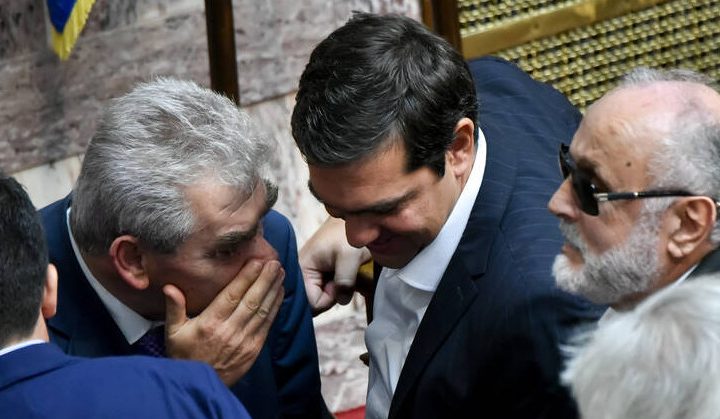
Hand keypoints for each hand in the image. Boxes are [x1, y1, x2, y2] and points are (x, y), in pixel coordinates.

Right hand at [163, 259, 284, 384]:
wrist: (198, 386)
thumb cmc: (184, 356)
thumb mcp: (174, 332)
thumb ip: (174, 308)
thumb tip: (170, 287)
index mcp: (210, 323)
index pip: (232, 296)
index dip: (246, 278)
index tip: (256, 261)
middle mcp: (230, 330)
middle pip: (252, 300)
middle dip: (265, 279)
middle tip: (274, 262)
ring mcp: (244, 340)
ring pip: (262, 311)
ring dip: (273, 290)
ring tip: (280, 272)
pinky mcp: (254, 349)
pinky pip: (267, 324)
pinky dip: (275, 307)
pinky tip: (280, 293)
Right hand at [299, 216, 370, 315]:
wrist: (353, 217)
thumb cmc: (348, 234)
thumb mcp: (349, 258)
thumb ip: (344, 282)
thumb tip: (341, 301)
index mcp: (301, 269)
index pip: (312, 302)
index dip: (329, 298)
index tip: (339, 283)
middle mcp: (301, 274)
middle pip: (315, 302)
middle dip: (332, 295)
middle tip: (342, 276)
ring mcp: (311, 273)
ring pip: (323, 296)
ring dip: (337, 290)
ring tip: (344, 271)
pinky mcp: (320, 273)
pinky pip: (327, 289)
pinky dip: (338, 286)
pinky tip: (343, 273)